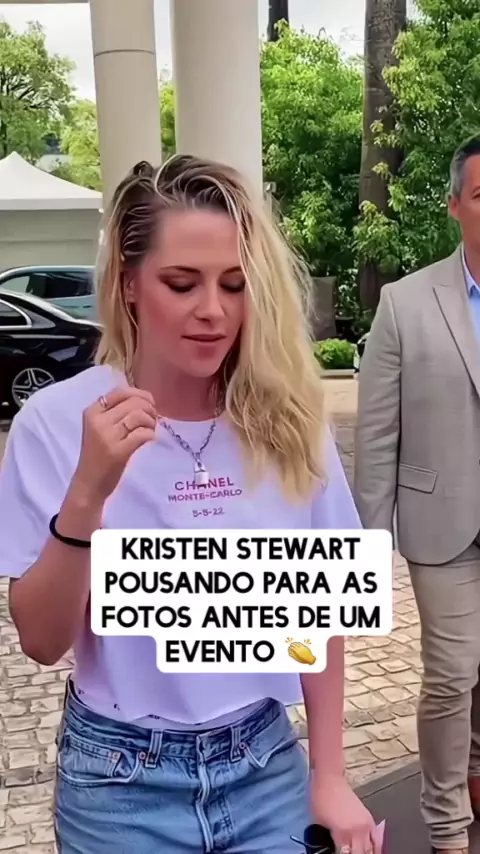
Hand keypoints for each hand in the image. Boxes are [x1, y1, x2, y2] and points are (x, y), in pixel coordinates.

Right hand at [72, 386, 156, 502]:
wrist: (88, 483)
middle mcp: (98, 421)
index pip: (120, 392)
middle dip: (149, 409)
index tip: (150, 403)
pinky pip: (142, 433)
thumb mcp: (99, 428)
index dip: (140, 394)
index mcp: (92, 412)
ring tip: (151, 429)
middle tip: (153, 420)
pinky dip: (150, 434)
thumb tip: (144, 400)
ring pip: (139, 416)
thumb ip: (115, 413)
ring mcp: (107, 436)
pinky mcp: (118, 451)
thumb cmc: (97, 455)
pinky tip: (149, 439)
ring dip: (151, 421)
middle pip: (133, 403)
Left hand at [310, 774, 380, 853]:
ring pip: (371, 849)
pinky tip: (373, 851)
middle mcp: (358, 831)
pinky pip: (377, 839)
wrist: (330, 779)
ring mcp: (366, 825)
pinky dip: (376, 847)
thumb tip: (329, 849)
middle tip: (349, 853)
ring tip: (361, 853)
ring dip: (367, 853)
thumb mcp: (318, 823)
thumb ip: (326, 840)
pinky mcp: (369, 819)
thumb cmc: (320, 799)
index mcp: (343, 833)